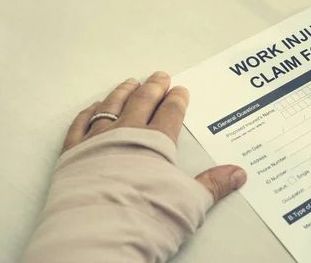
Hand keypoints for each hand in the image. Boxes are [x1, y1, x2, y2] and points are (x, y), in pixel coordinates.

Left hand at [62, 71, 246, 201]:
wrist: (98, 236)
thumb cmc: (146, 217)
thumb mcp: (189, 203)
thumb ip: (213, 184)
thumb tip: (238, 174)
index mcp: (156, 142)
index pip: (170, 112)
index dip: (177, 99)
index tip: (180, 90)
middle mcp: (126, 134)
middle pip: (142, 102)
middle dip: (153, 87)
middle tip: (160, 76)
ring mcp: (96, 141)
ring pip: (111, 106)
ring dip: (122, 92)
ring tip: (130, 82)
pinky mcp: (72, 155)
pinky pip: (80, 125)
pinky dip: (88, 114)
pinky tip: (93, 108)